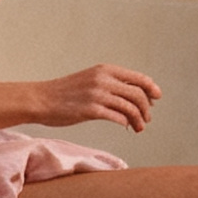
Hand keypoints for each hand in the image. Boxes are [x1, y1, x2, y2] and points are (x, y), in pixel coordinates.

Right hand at [34, 65, 161, 132]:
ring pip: (131, 107)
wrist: (41, 99)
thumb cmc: (65, 92)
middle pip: (138, 94)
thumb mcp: (90, 79)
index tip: (156, 99)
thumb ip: (110, 84)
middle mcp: (103, 80)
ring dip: (139, 119)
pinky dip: (126, 123)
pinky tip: (125, 126)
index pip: (138, 78)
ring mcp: (97, 95)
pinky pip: (118, 117)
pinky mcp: (91, 110)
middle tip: (147, 118)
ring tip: (139, 127)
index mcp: (105, 70)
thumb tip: (134, 95)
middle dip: (147, 108)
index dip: (151, 89)